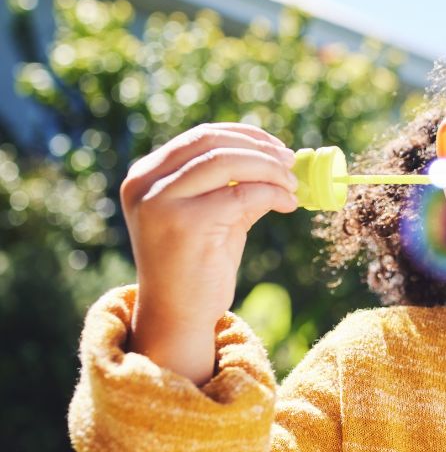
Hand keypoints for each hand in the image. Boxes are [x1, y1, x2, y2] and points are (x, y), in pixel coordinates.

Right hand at [120, 123, 297, 383]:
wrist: (178, 315)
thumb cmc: (197, 267)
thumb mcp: (213, 216)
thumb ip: (234, 186)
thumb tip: (280, 160)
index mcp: (145, 176)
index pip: (200, 137)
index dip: (245, 136)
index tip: (278, 148)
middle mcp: (145, 183)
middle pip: (213, 143)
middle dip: (260, 149)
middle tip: (291, 163)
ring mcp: (161, 201)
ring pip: (228, 162)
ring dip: (270, 169)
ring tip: (293, 185)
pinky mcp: (185, 222)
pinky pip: (242, 193)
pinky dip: (272, 193)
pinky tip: (287, 204)